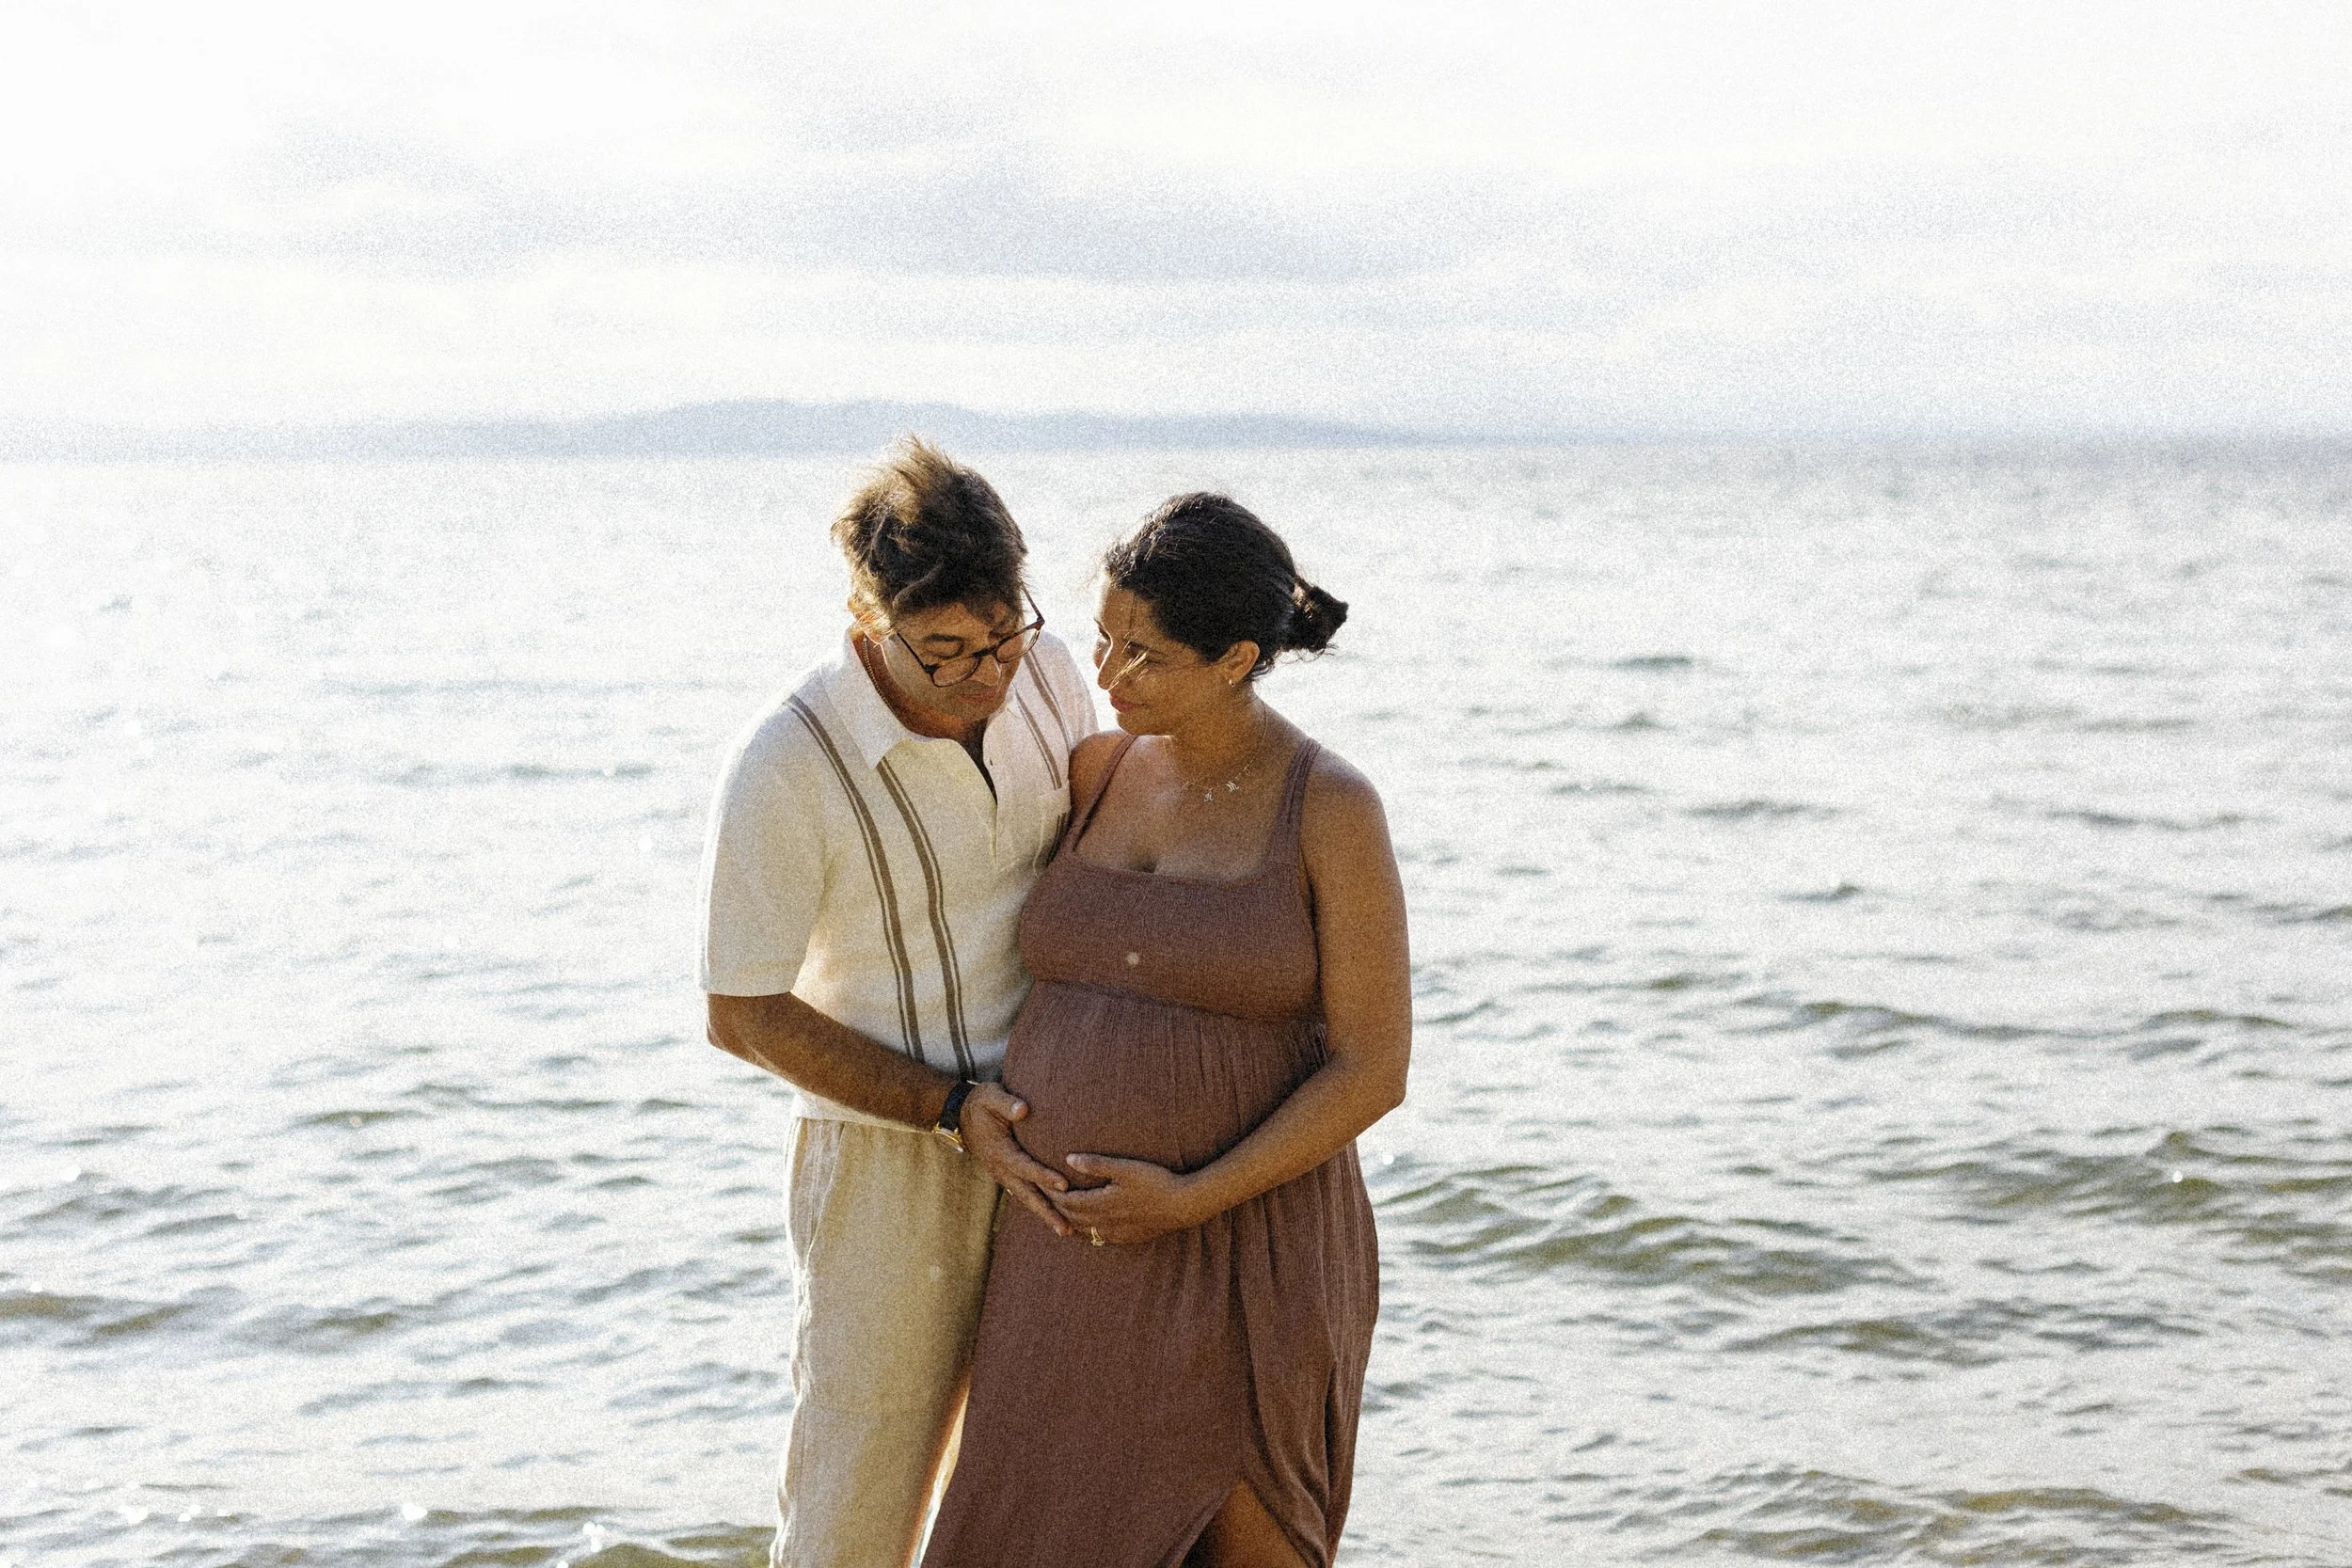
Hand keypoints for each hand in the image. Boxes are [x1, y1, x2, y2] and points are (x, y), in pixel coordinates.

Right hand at [958, 1083, 1072, 1235]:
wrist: (961, 1114)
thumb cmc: (982, 1103)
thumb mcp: (991, 1096)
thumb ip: (1007, 1103)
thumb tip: (1023, 1109)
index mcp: (999, 1151)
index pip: (1025, 1167)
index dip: (1043, 1176)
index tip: (1064, 1185)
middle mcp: (1000, 1168)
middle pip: (1026, 1194)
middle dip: (1046, 1212)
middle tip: (1066, 1229)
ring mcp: (1002, 1174)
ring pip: (1026, 1198)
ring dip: (1044, 1215)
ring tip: (1065, 1231)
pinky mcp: (1006, 1175)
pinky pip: (1024, 1193)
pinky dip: (1039, 1206)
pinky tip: (1054, 1215)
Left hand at [1050, 1153, 1208, 1245]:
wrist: (1183, 1206)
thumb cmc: (1156, 1181)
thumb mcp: (1126, 1168)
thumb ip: (1096, 1165)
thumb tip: (1068, 1159)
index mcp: (1102, 1204)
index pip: (1066, 1201)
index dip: (1051, 1193)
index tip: (1039, 1182)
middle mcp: (1105, 1222)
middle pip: (1070, 1217)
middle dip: (1053, 1207)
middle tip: (1040, 1197)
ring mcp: (1115, 1233)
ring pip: (1082, 1230)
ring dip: (1067, 1221)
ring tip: (1055, 1212)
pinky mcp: (1126, 1238)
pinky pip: (1097, 1238)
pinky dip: (1084, 1231)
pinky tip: (1083, 1226)